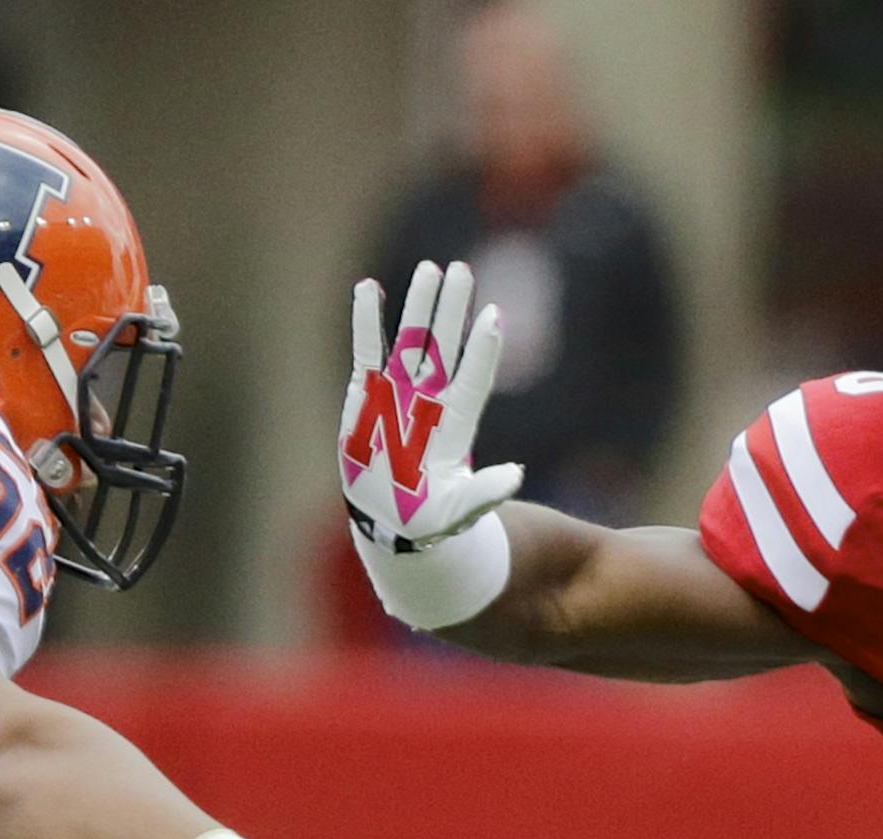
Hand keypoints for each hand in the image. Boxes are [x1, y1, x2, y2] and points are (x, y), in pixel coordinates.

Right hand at [339, 260, 521, 549]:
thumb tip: (517, 475)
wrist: (394, 526)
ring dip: (418, 306)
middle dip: (451, 309)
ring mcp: (397, 395)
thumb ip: (486, 491)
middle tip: (462, 269)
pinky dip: (366, 322)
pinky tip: (369, 289)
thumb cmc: (432, 521)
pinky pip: (366, 352)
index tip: (494, 315)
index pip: (473, 378)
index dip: (482, 349)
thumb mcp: (461, 509)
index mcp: (455, 425)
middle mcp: (429, 402)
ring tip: (429, 268)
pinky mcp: (365, 398)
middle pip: (443, 346)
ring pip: (409, 341)